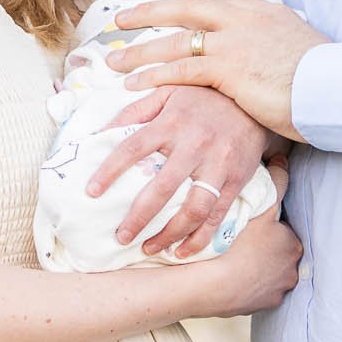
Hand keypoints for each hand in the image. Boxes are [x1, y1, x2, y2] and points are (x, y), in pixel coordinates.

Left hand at [89, 86, 266, 257]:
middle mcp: (193, 145)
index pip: (132, 148)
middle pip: (161, 188)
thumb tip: (102, 130)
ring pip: (192, 209)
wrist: (251, 98)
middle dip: (138, 217)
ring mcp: (217, 164)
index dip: (109, 171)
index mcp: (171, 123)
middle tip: (121, 236)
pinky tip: (182, 251)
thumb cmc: (202, 95)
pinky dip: (200, 238)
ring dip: (169, 234)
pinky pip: (217, 215)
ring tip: (148, 249)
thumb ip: (136, 109)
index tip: (90, 192)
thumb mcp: (167, 90)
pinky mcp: (236, 179)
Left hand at [106, 0, 327, 140]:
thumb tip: (267, 55)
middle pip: (182, 8)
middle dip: (147, 13)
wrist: (336, 85)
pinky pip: (180, 69)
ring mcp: (232, 41)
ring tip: (114, 61)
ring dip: (140, 51)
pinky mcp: (227, 68)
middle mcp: (240, 17)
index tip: (156, 10)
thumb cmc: (322, 76)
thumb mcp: (294, 45)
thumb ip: (271, 44)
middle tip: (120, 20)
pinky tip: (133, 84)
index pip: (207, 3)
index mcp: (256, 8)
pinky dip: (153, 76)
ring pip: (174, 41)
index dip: (177, 7)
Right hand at [189, 163, 298, 318]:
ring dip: (258, 267)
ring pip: (269, 274)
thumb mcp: (260, 206)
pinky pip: (258, 291)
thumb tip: (284, 161)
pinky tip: (233, 274)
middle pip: (278, 254)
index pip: (283, 231)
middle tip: (241, 241)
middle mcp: (292, 271)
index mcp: (293, 245)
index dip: (266, 226)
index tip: (250, 226)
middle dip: (265, 248)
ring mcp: (278, 291)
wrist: (209, 284)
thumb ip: (276, 182)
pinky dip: (249, 285)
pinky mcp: (264, 306)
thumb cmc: (235, 244)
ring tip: (235, 257)